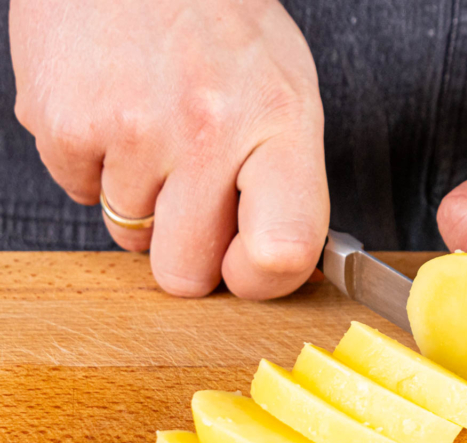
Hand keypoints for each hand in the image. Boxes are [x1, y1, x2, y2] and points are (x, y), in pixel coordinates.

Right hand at [11, 0, 327, 298]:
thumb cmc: (220, 25)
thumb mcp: (285, 92)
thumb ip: (288, 182)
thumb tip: (277, 266)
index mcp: (279, 126)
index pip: (284, 251)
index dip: (262, 281)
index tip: (249, 266)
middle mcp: (209, 131)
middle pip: (186, 274)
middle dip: (186, 249)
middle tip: (191, 193)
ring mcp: (134, 130)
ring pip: (129, 237)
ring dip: (140, 199)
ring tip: (153, 128)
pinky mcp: (66, 124)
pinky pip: (80, 193)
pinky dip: (94, 165)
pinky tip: (114, 111)